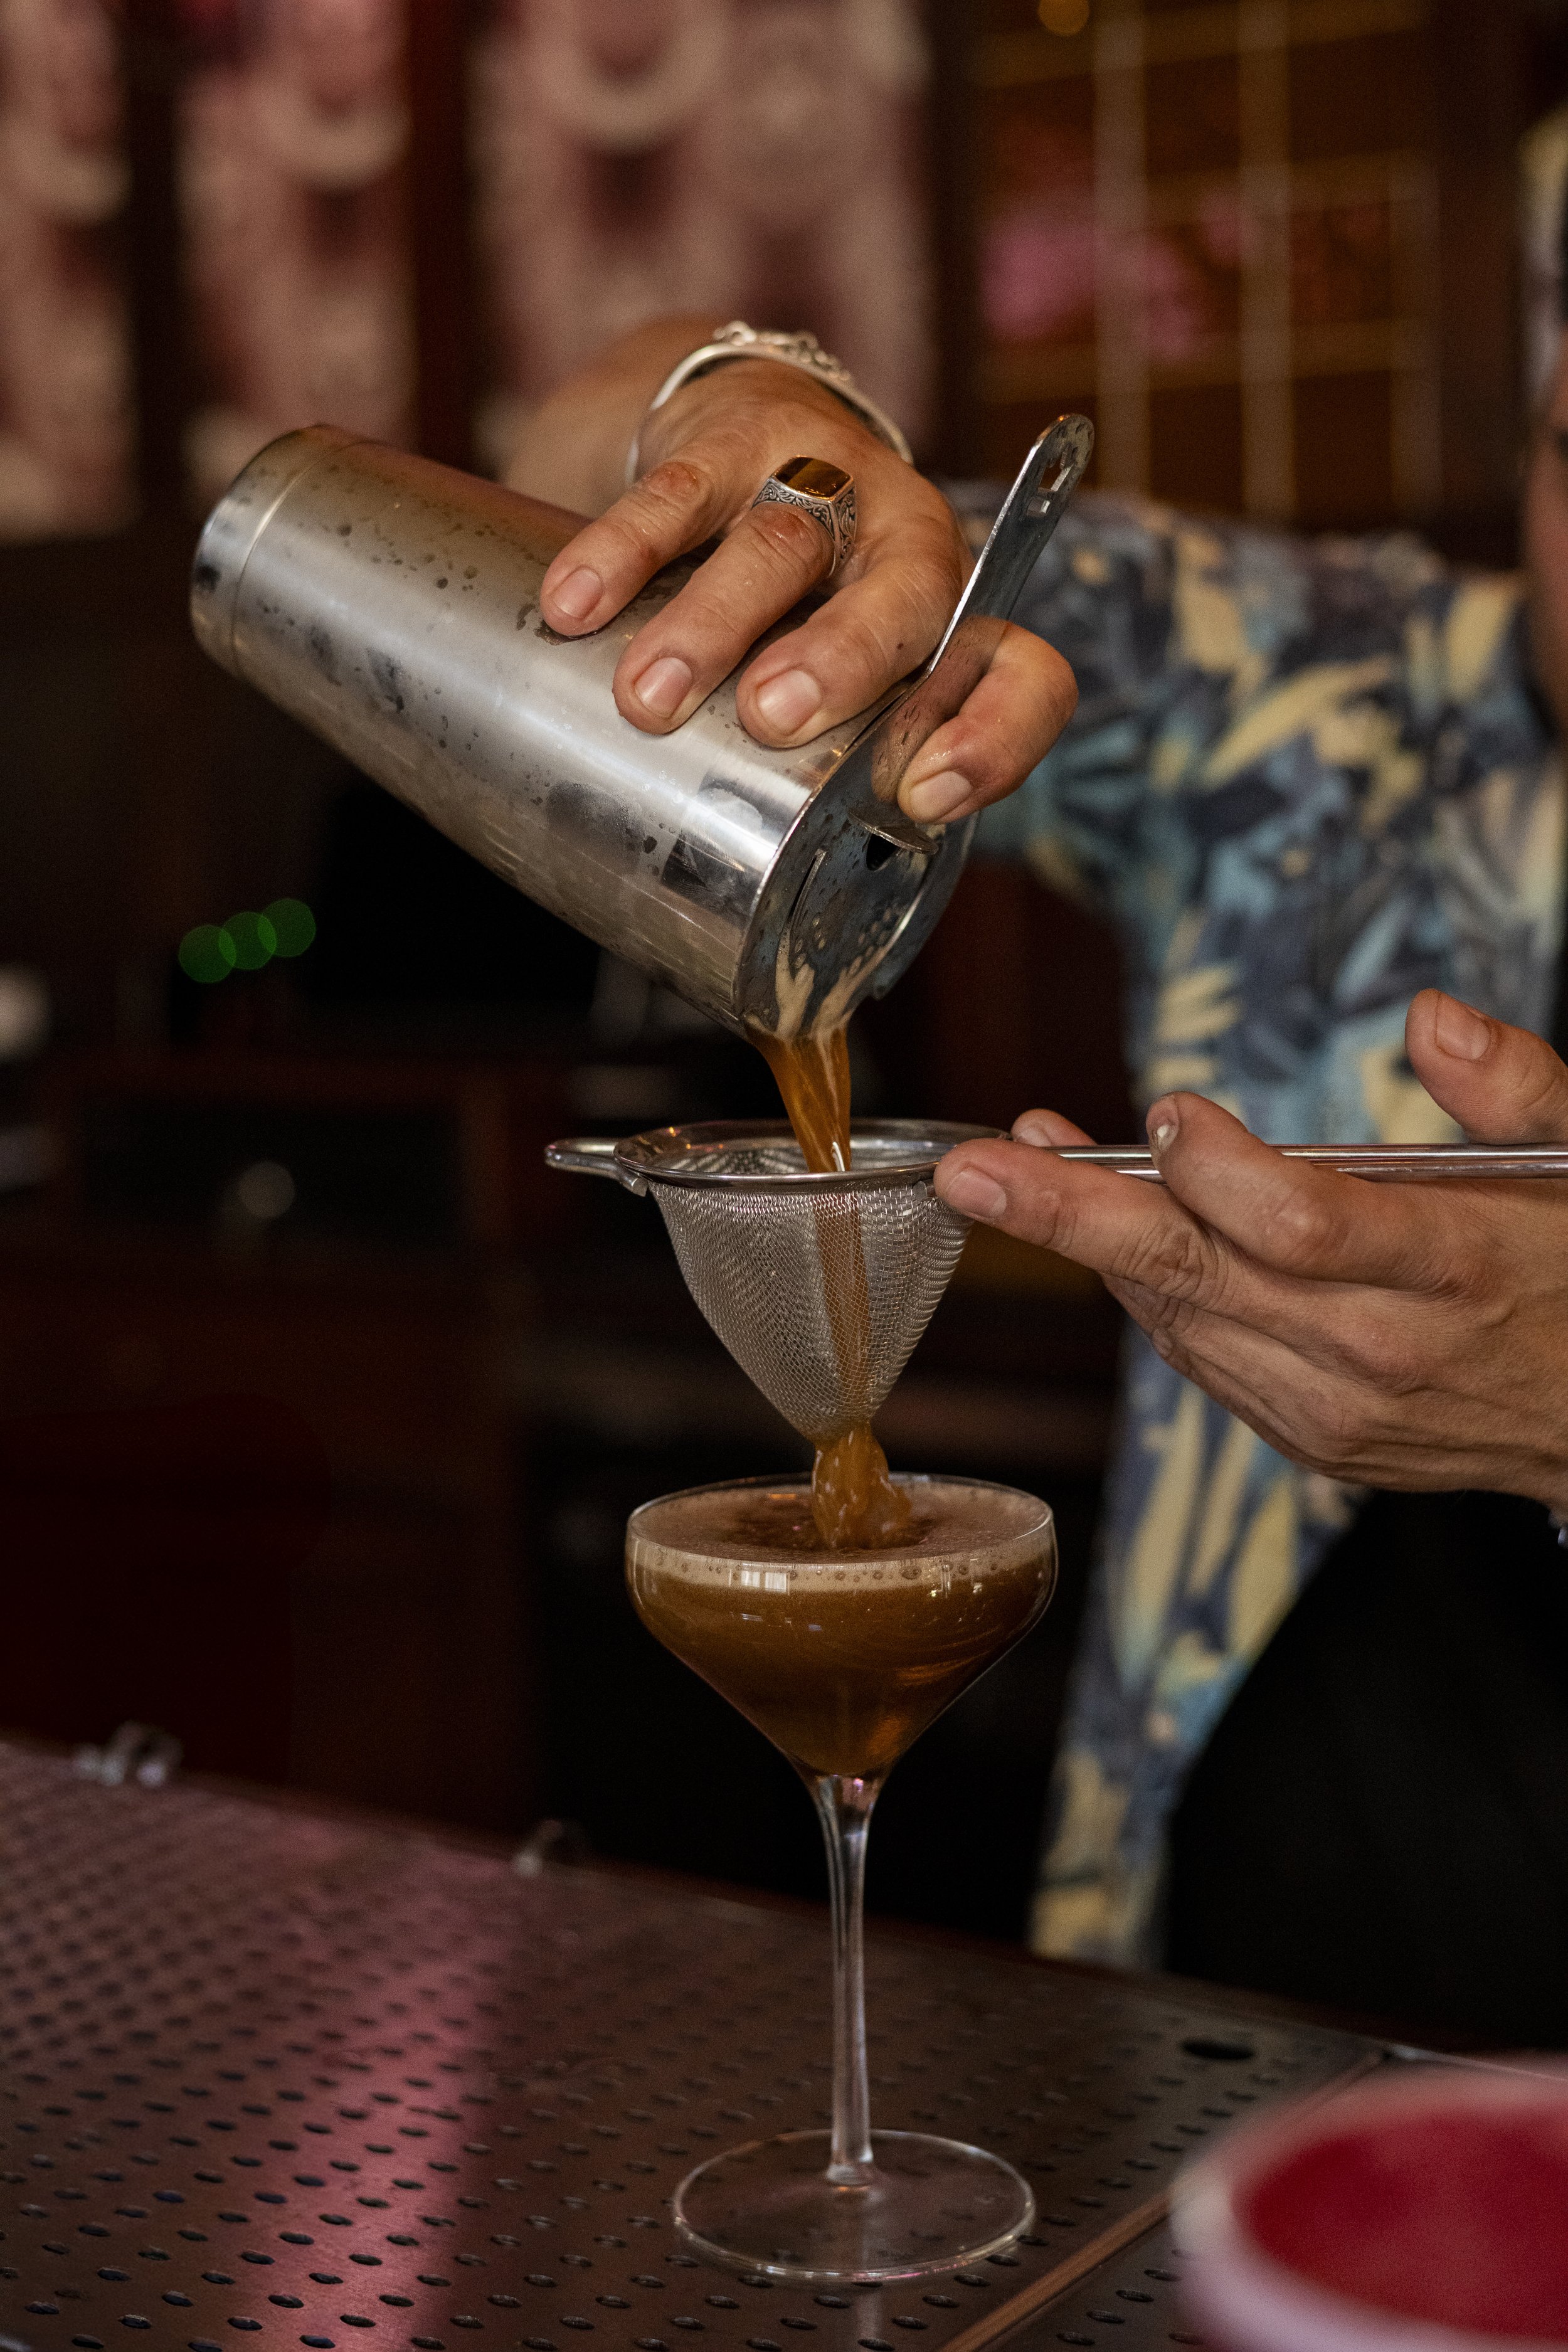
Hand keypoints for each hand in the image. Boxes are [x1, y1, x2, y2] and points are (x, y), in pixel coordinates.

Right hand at [509, 320, 1075, 824]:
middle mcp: (905, 548)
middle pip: (903, 594)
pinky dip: (620, 550)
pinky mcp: (730, 439)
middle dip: (841, 657)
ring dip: (711, 620)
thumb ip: (824, 781)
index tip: (923, 794)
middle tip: (770, 717)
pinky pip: (677, 491)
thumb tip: (759, 938)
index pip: (1023, 676)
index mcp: (950, 629)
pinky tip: (574, 606)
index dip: (995, 736)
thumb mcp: (838, 687)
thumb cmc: (799, 608)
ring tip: (648, 694)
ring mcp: (821, 480)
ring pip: (779, 541)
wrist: (747, 430)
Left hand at [934, 990, 1567, 1510]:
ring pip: (1181, 1320)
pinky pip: (1198, 1358)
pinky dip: (1142, 1294)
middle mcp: (1380, 1349)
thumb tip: (1432, 1015)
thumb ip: (1510, 1082)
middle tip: (973, 1168)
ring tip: (1014, 1168)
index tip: (1165, 1112)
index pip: (1302, 1227)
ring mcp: (1334, 1409)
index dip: (1219, 1172)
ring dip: (1088, 1246)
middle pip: (1201, 1278)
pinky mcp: (1307, 1439)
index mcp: (1449, 1269)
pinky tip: (1100, 1229)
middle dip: (1071, 1217)